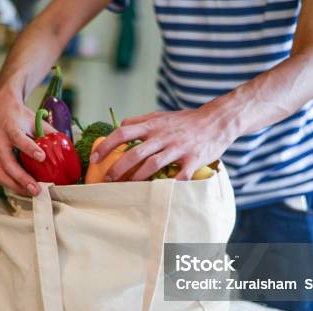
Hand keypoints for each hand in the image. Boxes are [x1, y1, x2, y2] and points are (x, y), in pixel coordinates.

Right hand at [0, 87, 54, 194]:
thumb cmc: (18, 116)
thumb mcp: (33, 119)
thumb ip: (47, 132)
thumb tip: (64, 146)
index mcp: (9, 127)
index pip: (18, 138)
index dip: (29, 148)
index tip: (41, 157)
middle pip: (7, 163)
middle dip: (22, 178)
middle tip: (36, 189)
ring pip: (0, 173)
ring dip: (16, 186)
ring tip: (31, 193)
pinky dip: (10, 185)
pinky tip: (22, 190)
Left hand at [90, 105, 234, 180]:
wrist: (217, 120)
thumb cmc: (186, 120)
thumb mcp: (161, 116)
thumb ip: (141, 120)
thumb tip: (120, 125)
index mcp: (153, 125)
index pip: (122, 133)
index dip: (106, 146)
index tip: (94, 159)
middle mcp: (163, 136)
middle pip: (135, 152)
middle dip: (118, 168)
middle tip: (108, 180)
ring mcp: (178, 148)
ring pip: (153, 164)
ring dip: (137, 178)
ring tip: (127, 187)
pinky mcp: (193, 159)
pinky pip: (179, 175)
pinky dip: (170, 185)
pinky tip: (160, 192)